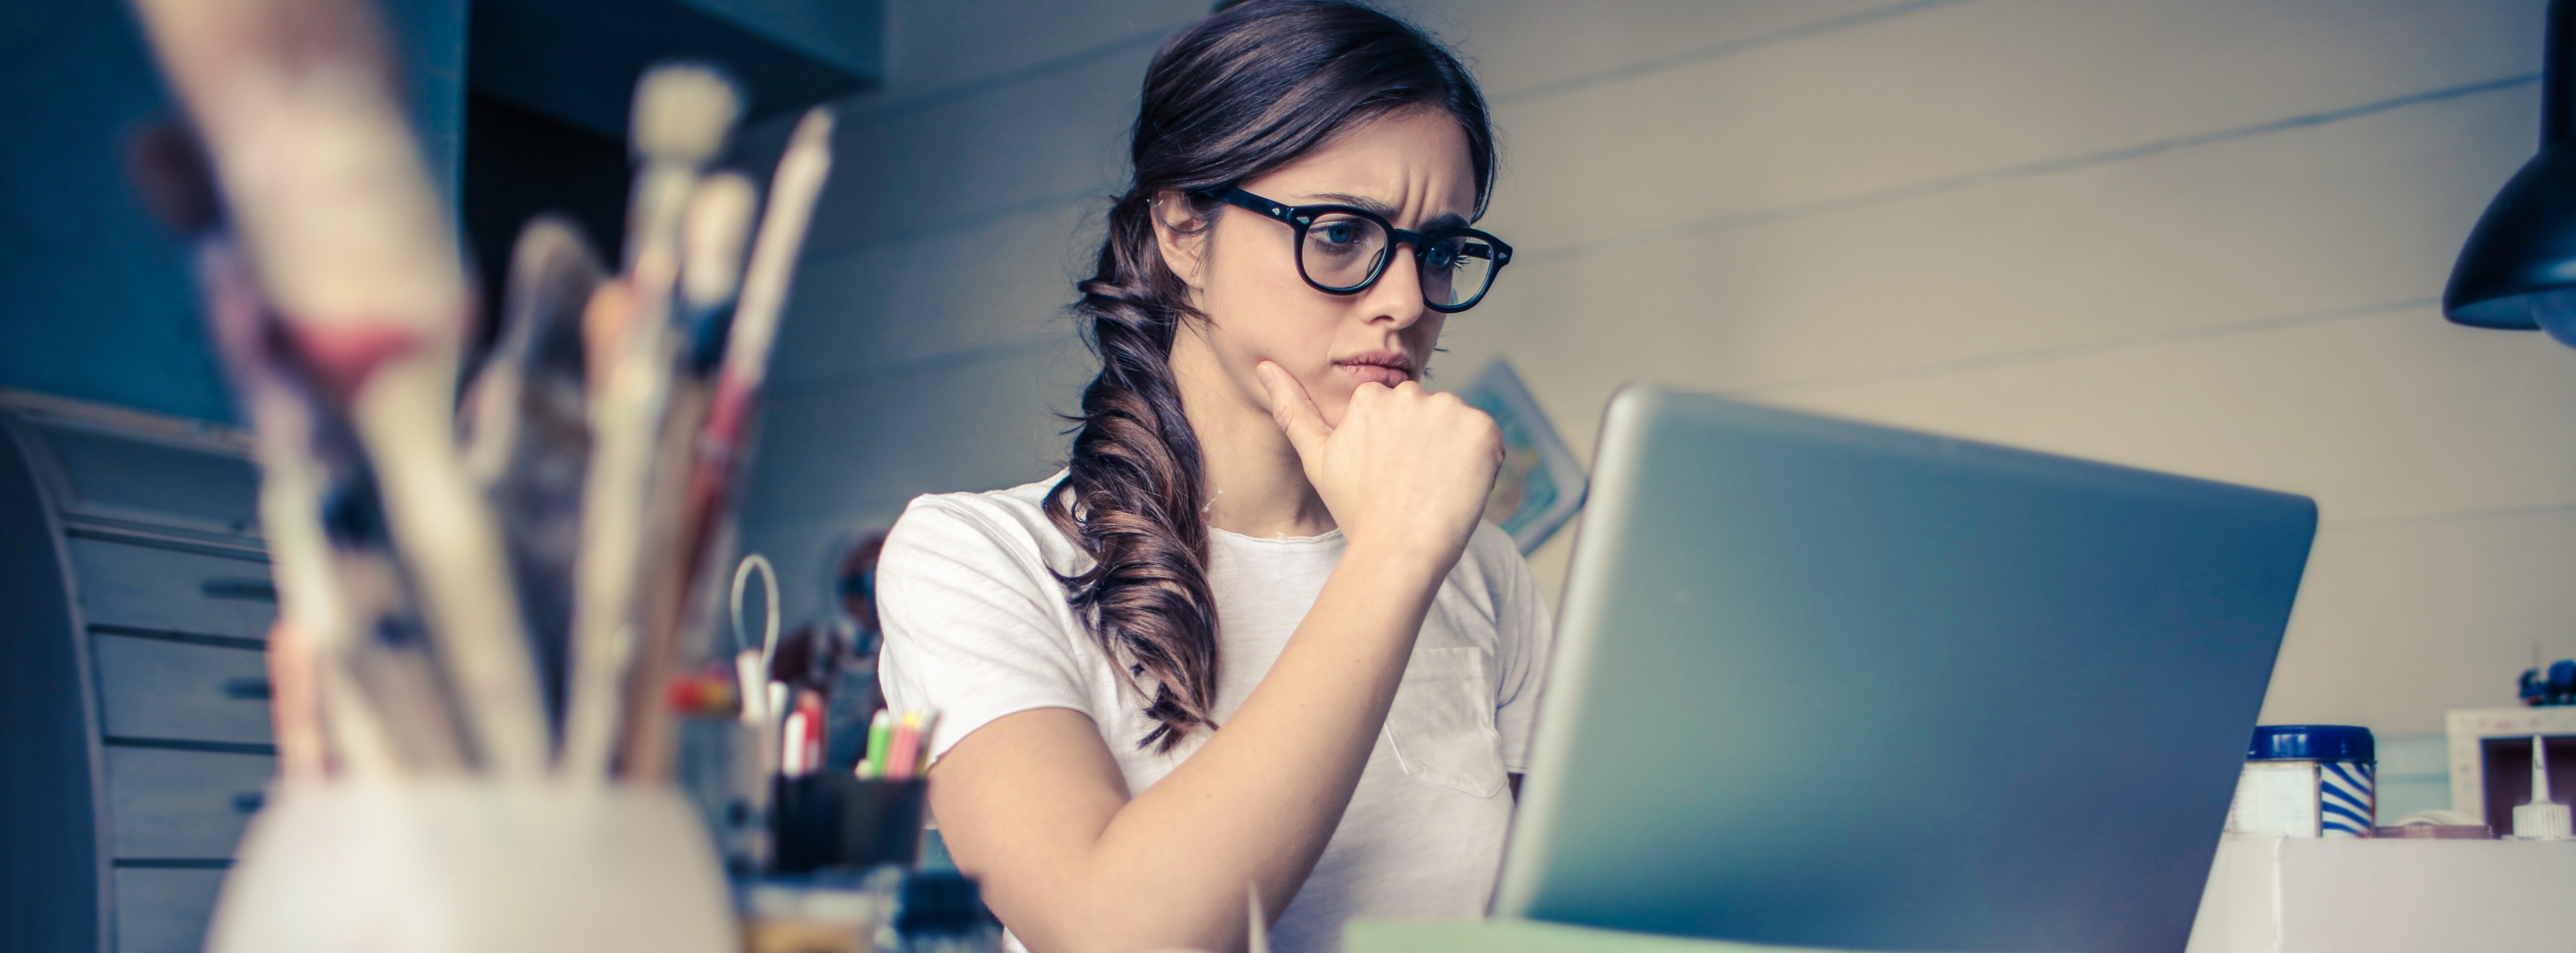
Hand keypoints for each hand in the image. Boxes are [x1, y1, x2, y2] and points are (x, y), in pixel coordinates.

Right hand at [1257, 361, 1501, 566]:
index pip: (1397, 414)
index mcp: (1370, 397)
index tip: (1391, 476)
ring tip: (1434, 488)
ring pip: (1457, 426)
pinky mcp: (1482, 429)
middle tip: (1412, 484)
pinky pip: (1487, 439)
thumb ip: (1293, 409)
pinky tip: (1458, 487)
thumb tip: (1264, 366)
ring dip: (1453, 451)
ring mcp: (1449, 410)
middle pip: (1428, 415)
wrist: (1398, 549)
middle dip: (1425, 444)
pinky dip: (1480, 462)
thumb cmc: (1357, 510)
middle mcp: (1410, 394)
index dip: (1397, 448)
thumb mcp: (1317, 458)